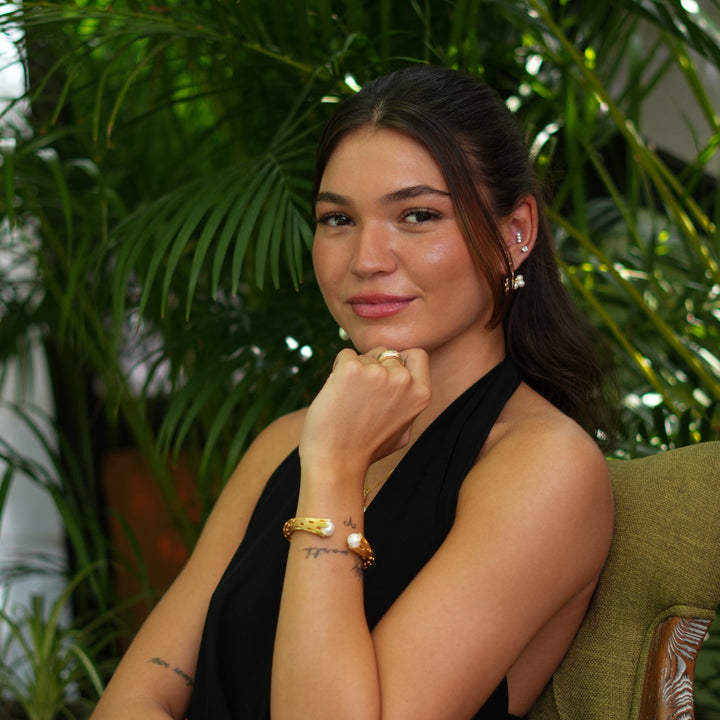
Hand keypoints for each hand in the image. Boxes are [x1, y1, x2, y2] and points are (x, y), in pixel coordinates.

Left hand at [299, 347, 430, 476]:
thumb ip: (409, 405)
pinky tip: (337, 394)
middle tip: (361, 395)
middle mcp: (403, 380)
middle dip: (373, 366)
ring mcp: (377, 373)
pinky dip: (337, 370)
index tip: (386, 374)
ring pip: (363, 356)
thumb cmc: (367, 449)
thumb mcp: (403, 432)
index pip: (417, 355)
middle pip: (386, 353)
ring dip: (354, 371)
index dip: (400, 360)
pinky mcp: (350, 369)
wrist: (337, 462)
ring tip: (348, 401)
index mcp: (420, 393)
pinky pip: (344, 356)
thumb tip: (409, 383)